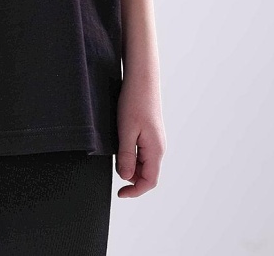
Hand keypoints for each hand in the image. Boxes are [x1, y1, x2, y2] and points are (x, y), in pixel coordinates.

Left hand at [115, 73, 165, 197]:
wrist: (142, 79)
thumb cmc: (134, 102)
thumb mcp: (126, 131)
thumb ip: (126, 156)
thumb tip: (126, 177)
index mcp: (155, 150)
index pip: (149, 181)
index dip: (135, 191)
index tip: (120, 194)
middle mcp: (158, 147)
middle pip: (146, 174)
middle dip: (130, 177)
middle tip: (114, 166)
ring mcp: (155, 140)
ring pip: (143, 163)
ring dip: (130, 165)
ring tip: (116, 151)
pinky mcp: (150, 133)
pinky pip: (142, 152)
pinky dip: (131, 154)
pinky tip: (121, 143)